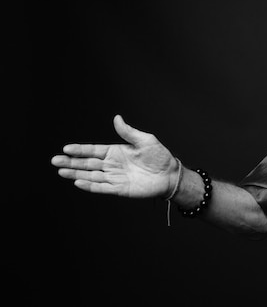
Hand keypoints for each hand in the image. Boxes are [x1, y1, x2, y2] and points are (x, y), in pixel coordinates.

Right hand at [52, 115, 178, 197]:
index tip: (66, 149)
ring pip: (91, 175)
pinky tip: (78, 182)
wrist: (170, 174)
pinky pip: (102, 187)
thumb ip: (129, 132)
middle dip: (71, 162)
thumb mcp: (145, 140)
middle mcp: (112, 164)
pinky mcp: (120, 189)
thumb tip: (117, 118)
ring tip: (61, 171)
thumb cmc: (159, 156)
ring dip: (76, 173)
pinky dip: (90, 185)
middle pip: (87, 163)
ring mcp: (115, 177)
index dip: (80, 150)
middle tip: (55, 160)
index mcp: (116, 152)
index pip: (93, 150)